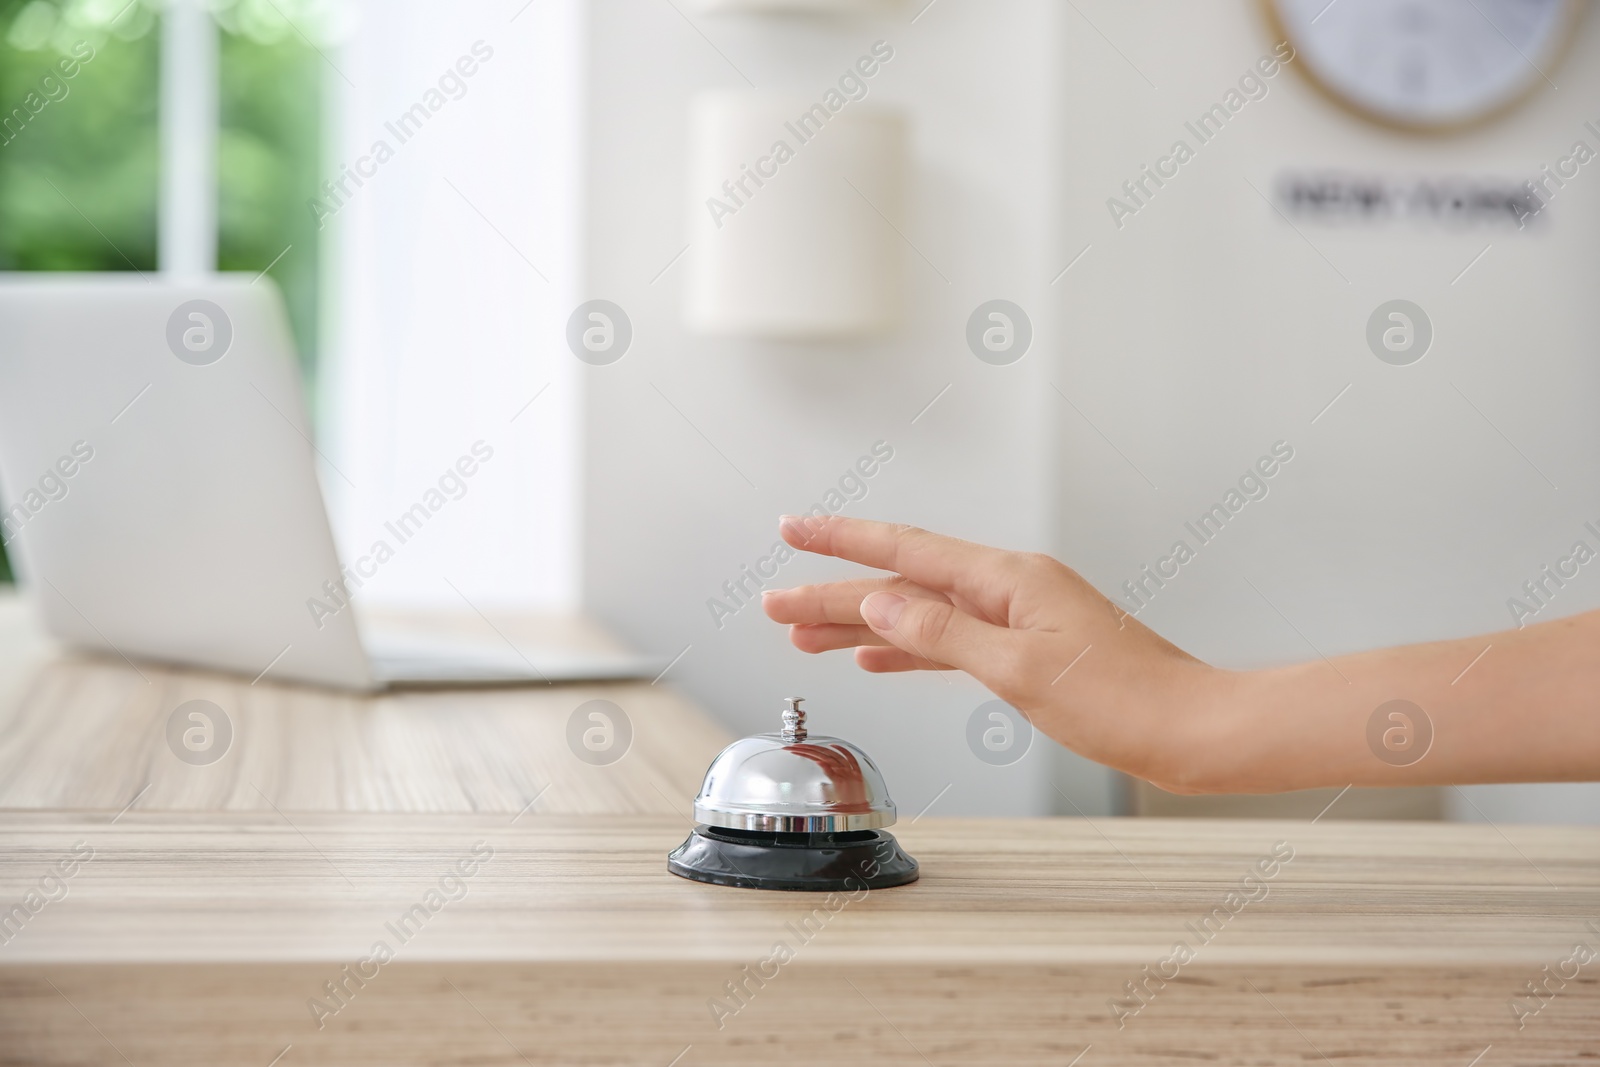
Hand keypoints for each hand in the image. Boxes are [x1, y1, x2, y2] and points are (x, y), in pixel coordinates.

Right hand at [761, 514, 1236, 792]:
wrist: (1192, 731)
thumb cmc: (1128, 702)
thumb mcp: (1022, 670)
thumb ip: (944, 634)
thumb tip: (881, 602)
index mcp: (1009, 579)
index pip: (905, 551)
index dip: (842, 542)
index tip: (793, 530)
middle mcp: (1011, 589)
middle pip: (903, 583)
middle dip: (834, 593)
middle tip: (776, 604)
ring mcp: (1019, 619)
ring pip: (919, 614)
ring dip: (862, 624)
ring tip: (806, 634)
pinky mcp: (1028, 652)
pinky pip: (948, 641)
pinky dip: (906, 648)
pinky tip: (878, 657)